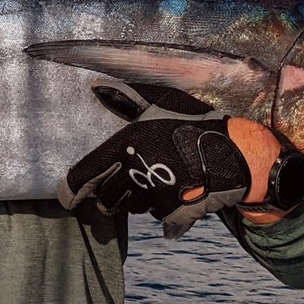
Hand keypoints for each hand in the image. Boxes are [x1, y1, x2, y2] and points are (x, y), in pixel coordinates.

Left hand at [58, 81, 250, 237]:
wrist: (236, 153)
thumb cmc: (196, 123)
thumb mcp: (161, 101)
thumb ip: (127, 95)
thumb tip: (96, 86)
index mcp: (124, 147)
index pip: (84, 176)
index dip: (71, 190)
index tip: (67, 197)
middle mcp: (133, 174)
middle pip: (106, 199)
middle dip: (110, 195)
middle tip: (123, 184)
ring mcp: (153, 196)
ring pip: (132, 208)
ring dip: (137, 200)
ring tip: (156, 181)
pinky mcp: (172, 213)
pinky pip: (158, 217)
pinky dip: (163, 209)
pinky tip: (176, 192)